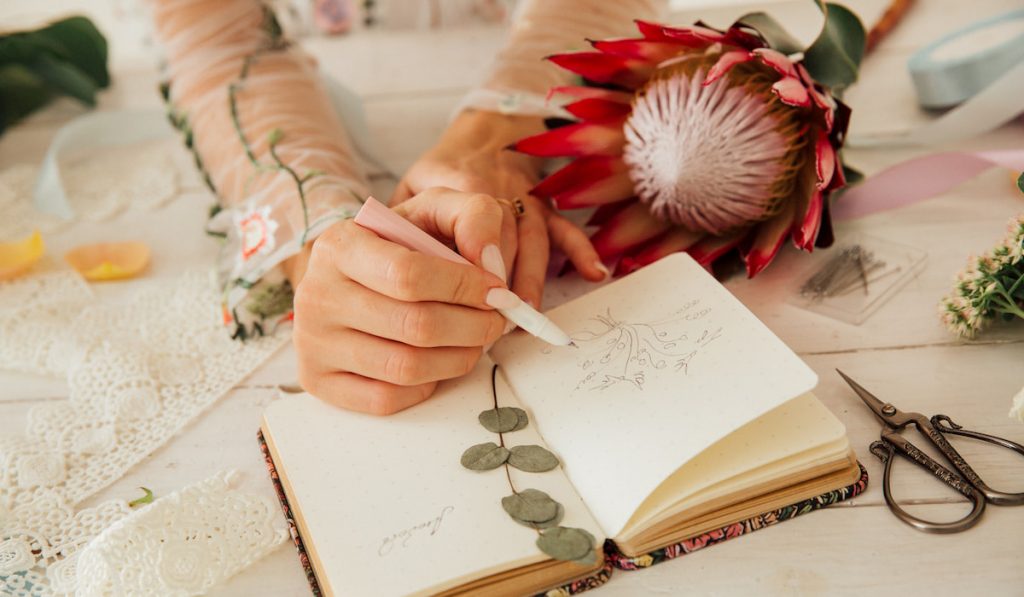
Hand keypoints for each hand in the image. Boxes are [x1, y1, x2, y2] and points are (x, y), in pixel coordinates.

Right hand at [291, 188, 517, 414]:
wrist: (349, 276)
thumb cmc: (400, 247)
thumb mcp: (434, 211)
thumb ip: (472, 215)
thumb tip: (489, 259)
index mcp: (339, 245)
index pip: (409, 274)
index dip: (464, 287)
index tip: (495, 290)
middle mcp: (316, 294)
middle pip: (414, 325)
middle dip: (472, 326)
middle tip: (494, 321)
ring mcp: (313, 342)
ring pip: (405, 368)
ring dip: (458, 358)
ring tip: (473, 341)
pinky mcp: (319, 381)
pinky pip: (386, 399)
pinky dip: (425, 385)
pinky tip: (436, 362)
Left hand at [393, 109, 607, 307]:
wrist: (480, 138)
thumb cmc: (436, 176)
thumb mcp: (407, 191)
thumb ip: (402, 228)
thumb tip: (392, 277)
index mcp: (458, 184)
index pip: (476, 216)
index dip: (480, 251)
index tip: (478, 284)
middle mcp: (498, 189)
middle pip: (507, 238)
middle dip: (501, 283)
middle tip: (491, 323)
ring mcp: (526, 199)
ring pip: (536, 240)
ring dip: (532, 280)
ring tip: (524, 317)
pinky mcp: (545, 209)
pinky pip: (567, 228)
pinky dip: (581, 250)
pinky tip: (594, 273)